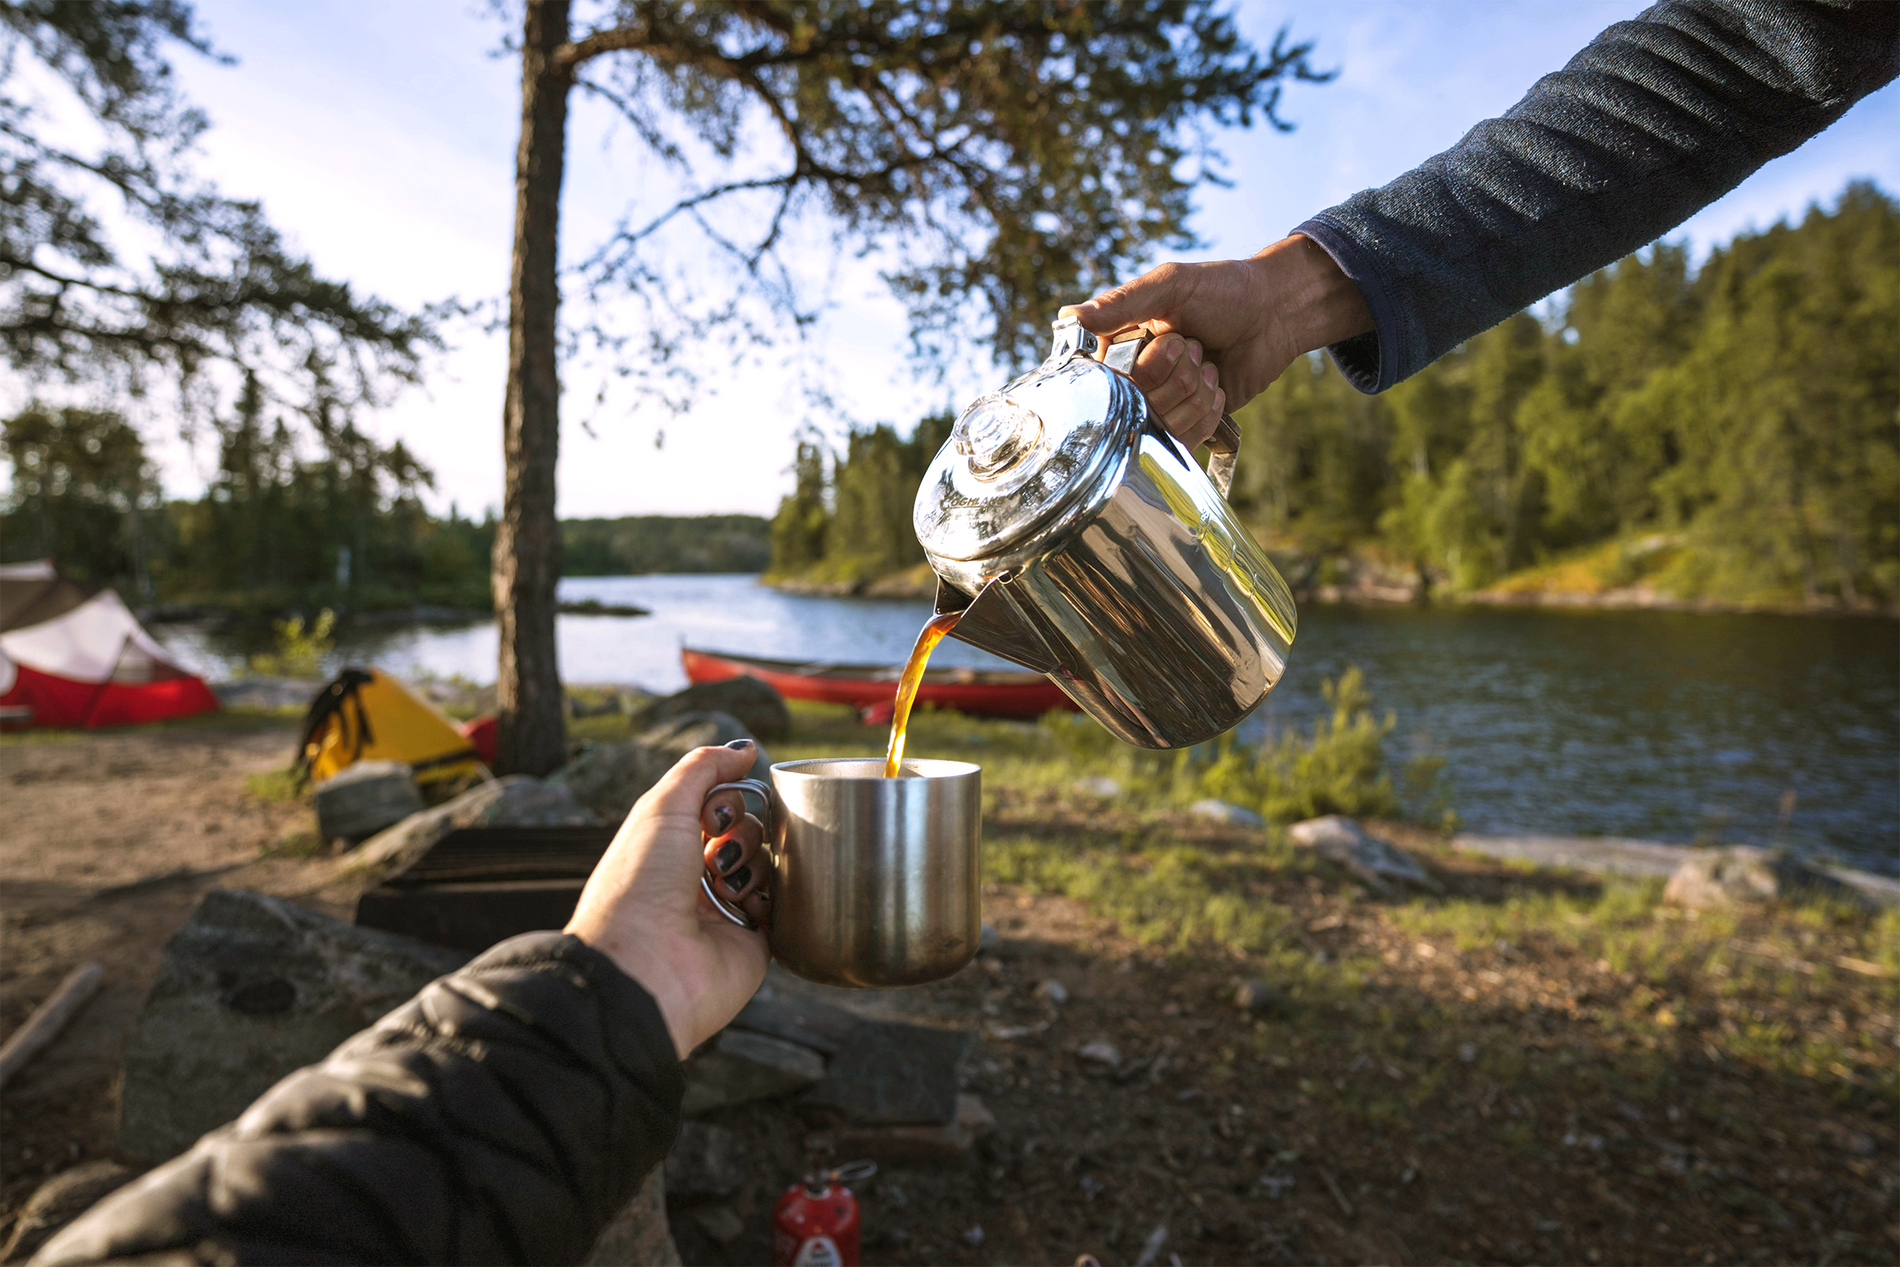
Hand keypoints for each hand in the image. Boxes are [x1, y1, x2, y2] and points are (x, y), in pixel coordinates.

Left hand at [566, 741, 773, 1059]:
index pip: (718, 806)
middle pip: (748, 831)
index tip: (713, 813)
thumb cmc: (639, 883)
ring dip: (750, 865)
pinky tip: (747, 905)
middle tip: (715, 853)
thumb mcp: (662, 806)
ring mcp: (726, 910)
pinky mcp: (754, 941)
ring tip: (724, 885)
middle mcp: (695, 878)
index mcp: (669, 847)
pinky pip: (783, 905)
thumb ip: (704, 767)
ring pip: (767, 863)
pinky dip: (769, 897)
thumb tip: (746, 749)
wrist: (645, 964)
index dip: (726, 801)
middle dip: (740, 833)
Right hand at [1064, 234, 1372, 446]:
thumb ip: (1122, 302)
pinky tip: (1218, 386)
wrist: (1276, 313)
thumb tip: (1070, 317)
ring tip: (1209, 365)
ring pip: (1164, 423)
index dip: (1145, 366)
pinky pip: (1185, 439)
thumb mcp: (1171, 285)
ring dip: (1197, 391)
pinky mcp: (1188, 424)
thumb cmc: (1223, 290)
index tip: (1175, 341)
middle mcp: (1134, 376)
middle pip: (1140, 403)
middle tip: (1197, 346)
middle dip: (1179, 374)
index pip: (1109, 378)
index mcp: (1120, 343)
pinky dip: (1209, 411)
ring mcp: (1161, 403)